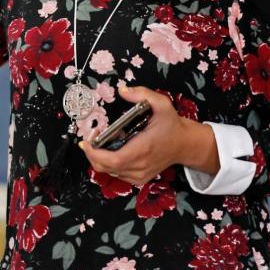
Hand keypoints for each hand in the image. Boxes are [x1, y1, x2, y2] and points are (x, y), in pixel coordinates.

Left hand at [78, 82, 217, 185]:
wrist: (185, 144)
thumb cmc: (171, 125)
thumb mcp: (162, 104)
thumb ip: (142, 94)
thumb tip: (122, 90)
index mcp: (143, 149)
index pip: (113, 159)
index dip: (94, 153)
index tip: (85, 142)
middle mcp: (140, 165)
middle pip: (105, 167)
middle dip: (91, 153)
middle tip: (91, 137)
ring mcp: (139, 175)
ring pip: (109, 172)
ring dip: (99, 158)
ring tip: (99, 142)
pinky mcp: (139, 179)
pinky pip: (116, 174)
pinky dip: (108, 164)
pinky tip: (110, 151)